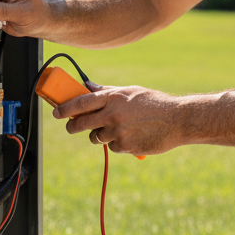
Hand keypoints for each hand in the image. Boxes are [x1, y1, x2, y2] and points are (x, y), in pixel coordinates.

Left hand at [52, 84, 184, 155]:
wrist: (178, 120)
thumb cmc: (155, 103)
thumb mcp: (131, 92)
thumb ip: (108, 92)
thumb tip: (88, 87)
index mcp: (113, 98)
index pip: (82, 102)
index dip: (66, 108)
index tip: (57, 112)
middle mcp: (113, 115)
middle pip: (81, 124)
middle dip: (72, 126)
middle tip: (71, 126)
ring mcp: (118, 132)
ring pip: (96, 137)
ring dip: (99, 135)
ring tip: (115, 128)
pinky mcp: (125, 147)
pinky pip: (111, 147)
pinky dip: (116, 143)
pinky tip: (130, 136)